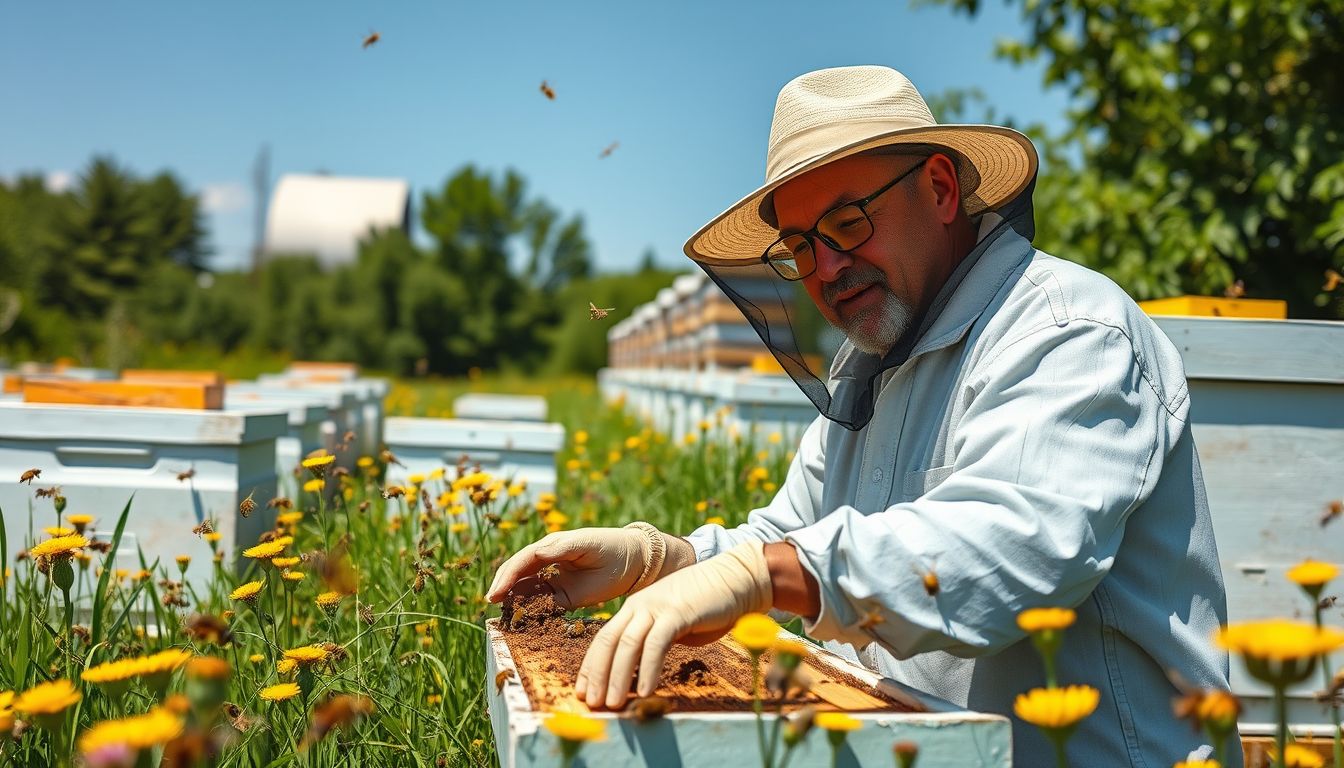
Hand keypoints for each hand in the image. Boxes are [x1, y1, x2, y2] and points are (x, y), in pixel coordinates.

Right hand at [486, 526, 653, 608]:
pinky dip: (529, 610)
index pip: (523, 559)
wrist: (636, 563)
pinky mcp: (564, 597)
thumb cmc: (612, 547)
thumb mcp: (587, 544)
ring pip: (527, 589)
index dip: (509, 574)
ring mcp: (555, 580)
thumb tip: (535, 551)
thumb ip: (561, 548)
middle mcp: (548, 562)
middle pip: (519, 574)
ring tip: (501, 613)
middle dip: (504, 587)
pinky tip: (521, 619)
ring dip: (513, 600)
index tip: (497, 591)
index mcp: (552, 545)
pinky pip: (542, 603)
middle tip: (492, 603)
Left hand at [575, 540, 772, 708]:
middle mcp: (640, 606)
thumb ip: (654, 642)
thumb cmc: (706, 606)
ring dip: (617, 677)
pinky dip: (648, 669)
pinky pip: (656, 644)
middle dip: (597, 675)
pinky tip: (645, 691)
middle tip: (591, 703)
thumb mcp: (672, 625)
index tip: (584, 691)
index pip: (604, 639)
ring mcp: (657, 607)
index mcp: (635, 609)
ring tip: (613, 703)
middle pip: (608, 642)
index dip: (591, 667)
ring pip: (627, 645)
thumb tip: (640, 673)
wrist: (736, 579)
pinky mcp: (677, 613)